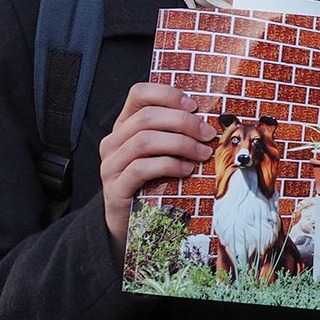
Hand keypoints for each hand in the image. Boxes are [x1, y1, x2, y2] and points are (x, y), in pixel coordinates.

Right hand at [98, 83, 214, 254]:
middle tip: (208, 134)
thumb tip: (209, 119)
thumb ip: (175, 134)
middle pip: (147, 117)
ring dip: (181, 143)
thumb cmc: (153, 184)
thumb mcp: (163, 154)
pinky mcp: (115, 189)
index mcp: (124, 126)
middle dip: (184, 122)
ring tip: (203, 153)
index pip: (138, 94)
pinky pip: (141, 168)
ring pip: (144, 140)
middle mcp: (113, 142)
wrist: (130, 225)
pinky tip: (186, 169)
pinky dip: (168, 164)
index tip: (194, 106)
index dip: (167, 95)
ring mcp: (110, 165)